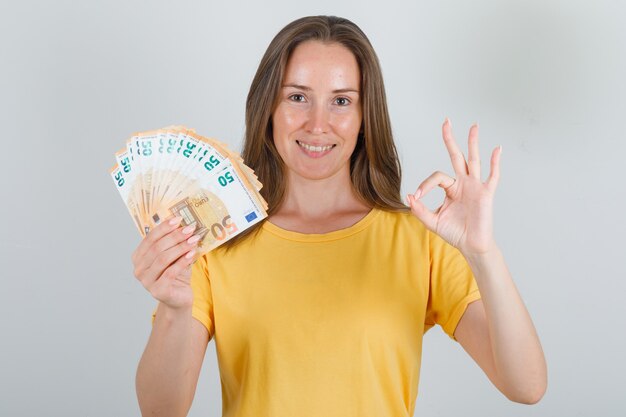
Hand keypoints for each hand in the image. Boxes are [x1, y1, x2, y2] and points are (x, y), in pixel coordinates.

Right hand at [131, 217, 199, 308]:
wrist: (179, 298)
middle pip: (157, 247)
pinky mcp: (158, 291)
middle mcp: (138, 269)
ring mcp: (146, 282)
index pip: (150, 238)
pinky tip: (192, 254)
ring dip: (180, 247)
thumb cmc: (176, 274)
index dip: (164, 227)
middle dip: (175, 236)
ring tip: (194, 240)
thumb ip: (174, 242)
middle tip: (190, 229)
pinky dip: (183, 261)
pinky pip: (171, 272)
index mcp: (138, 257)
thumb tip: (184, 224)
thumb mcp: (174, 256)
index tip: (179, 219)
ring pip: (163, 259)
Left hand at [407, 118, 501, 254]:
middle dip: (450, 139)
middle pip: (456, 156)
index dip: (425, 184)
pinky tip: (496, 149)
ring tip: (474, 126)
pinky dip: (495, 163)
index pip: (437, 177)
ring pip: (474, 160)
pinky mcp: (486, 194)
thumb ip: (419, 210)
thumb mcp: (431, 221)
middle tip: (446, 121)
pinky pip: (492, 176)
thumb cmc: (454, 233)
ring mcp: (475, 187)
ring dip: (473, 143)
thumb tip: (409, 196)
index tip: (417, 196)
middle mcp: (463, 183)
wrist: (471, 246)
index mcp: (451, 188)